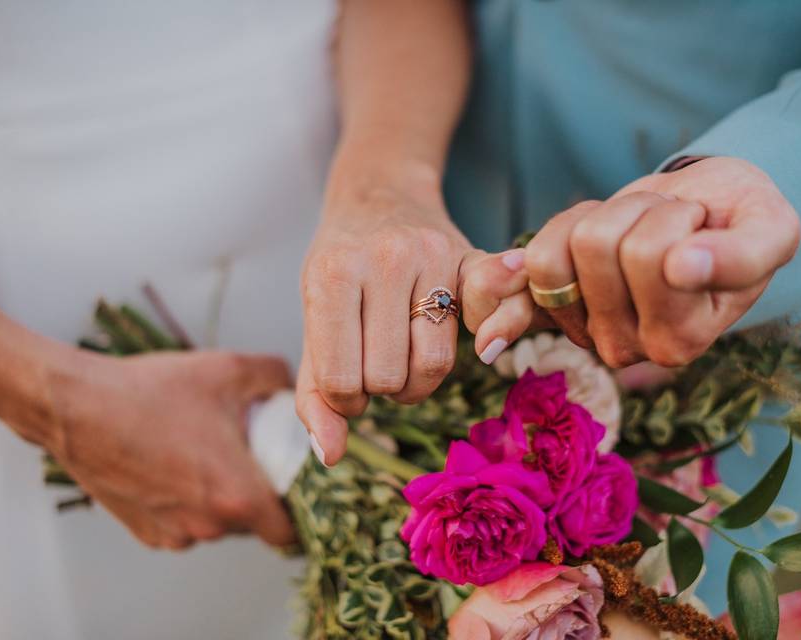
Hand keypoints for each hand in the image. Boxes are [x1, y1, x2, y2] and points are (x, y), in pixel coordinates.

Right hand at [44, 350, 294, 549]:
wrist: (76, 407)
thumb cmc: (151, 391)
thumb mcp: (229, 369)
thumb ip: (276, 377)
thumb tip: (292, 389)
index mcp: (237, 497)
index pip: (289, 532)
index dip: (300, 511)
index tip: (294, 485)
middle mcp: (208, 527)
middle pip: (255, 524)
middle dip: (259, 493)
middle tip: (251, 454)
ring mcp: (174, 535)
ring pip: (219, 525)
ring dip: (222, 498)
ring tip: (208, 453)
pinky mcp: (146, 533)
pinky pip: (186, 524)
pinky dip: (190, 503)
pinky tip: (178, 464)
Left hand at [298, 163, 470, 464]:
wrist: (379, 195)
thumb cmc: (340, 269)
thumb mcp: (313, 320)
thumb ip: (314, 392)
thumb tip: (332, 456)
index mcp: (331, 275)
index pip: (342, 382)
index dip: (345, 397)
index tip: (347, 378)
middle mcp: (383, 258)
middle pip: (390, 378)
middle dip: (382, 387)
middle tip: (377, 364)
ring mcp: (432, 253)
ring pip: (434, 366)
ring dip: (418, 380)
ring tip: (405, 357)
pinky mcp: (472, 256)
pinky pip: (488, 323)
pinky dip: (484, 341)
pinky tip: (469, 339)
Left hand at [462, 157, 800, 366]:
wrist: (708, 214)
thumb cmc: (739, 221)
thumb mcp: (769, 229)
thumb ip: (742, 256)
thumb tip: (683, 269)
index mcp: (680, 342)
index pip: (651, 258)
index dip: (674, 219)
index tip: (700, 225)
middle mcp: (624, 349)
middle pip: (595, 248)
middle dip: (635, 212)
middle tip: (668, 221)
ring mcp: (580, 330)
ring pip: (554, 252)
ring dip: (595, 215)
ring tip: (636, 226)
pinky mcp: (548, 308)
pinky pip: (509, 294)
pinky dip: (500, 282)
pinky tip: (507, 271)